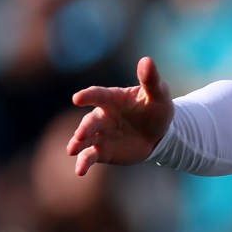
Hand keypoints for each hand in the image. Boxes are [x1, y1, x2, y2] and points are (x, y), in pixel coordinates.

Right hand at [68, 55, 174, 176]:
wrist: (159, 133)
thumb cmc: (156, 109)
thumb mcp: (158, 94)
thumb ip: (150, 79)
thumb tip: (146, 60)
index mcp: (112, 99)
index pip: (97, 95)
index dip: (87, 96)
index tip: (77, 98)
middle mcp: (102, 116)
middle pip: (90, 121)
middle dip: (84, 128)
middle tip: (80, 136)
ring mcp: (101, 134)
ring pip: (85, 139)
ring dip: (78, 144)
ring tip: (72, 151)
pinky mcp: (103, 151)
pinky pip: (90, 156)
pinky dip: (84, 163)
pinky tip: (80, 171)